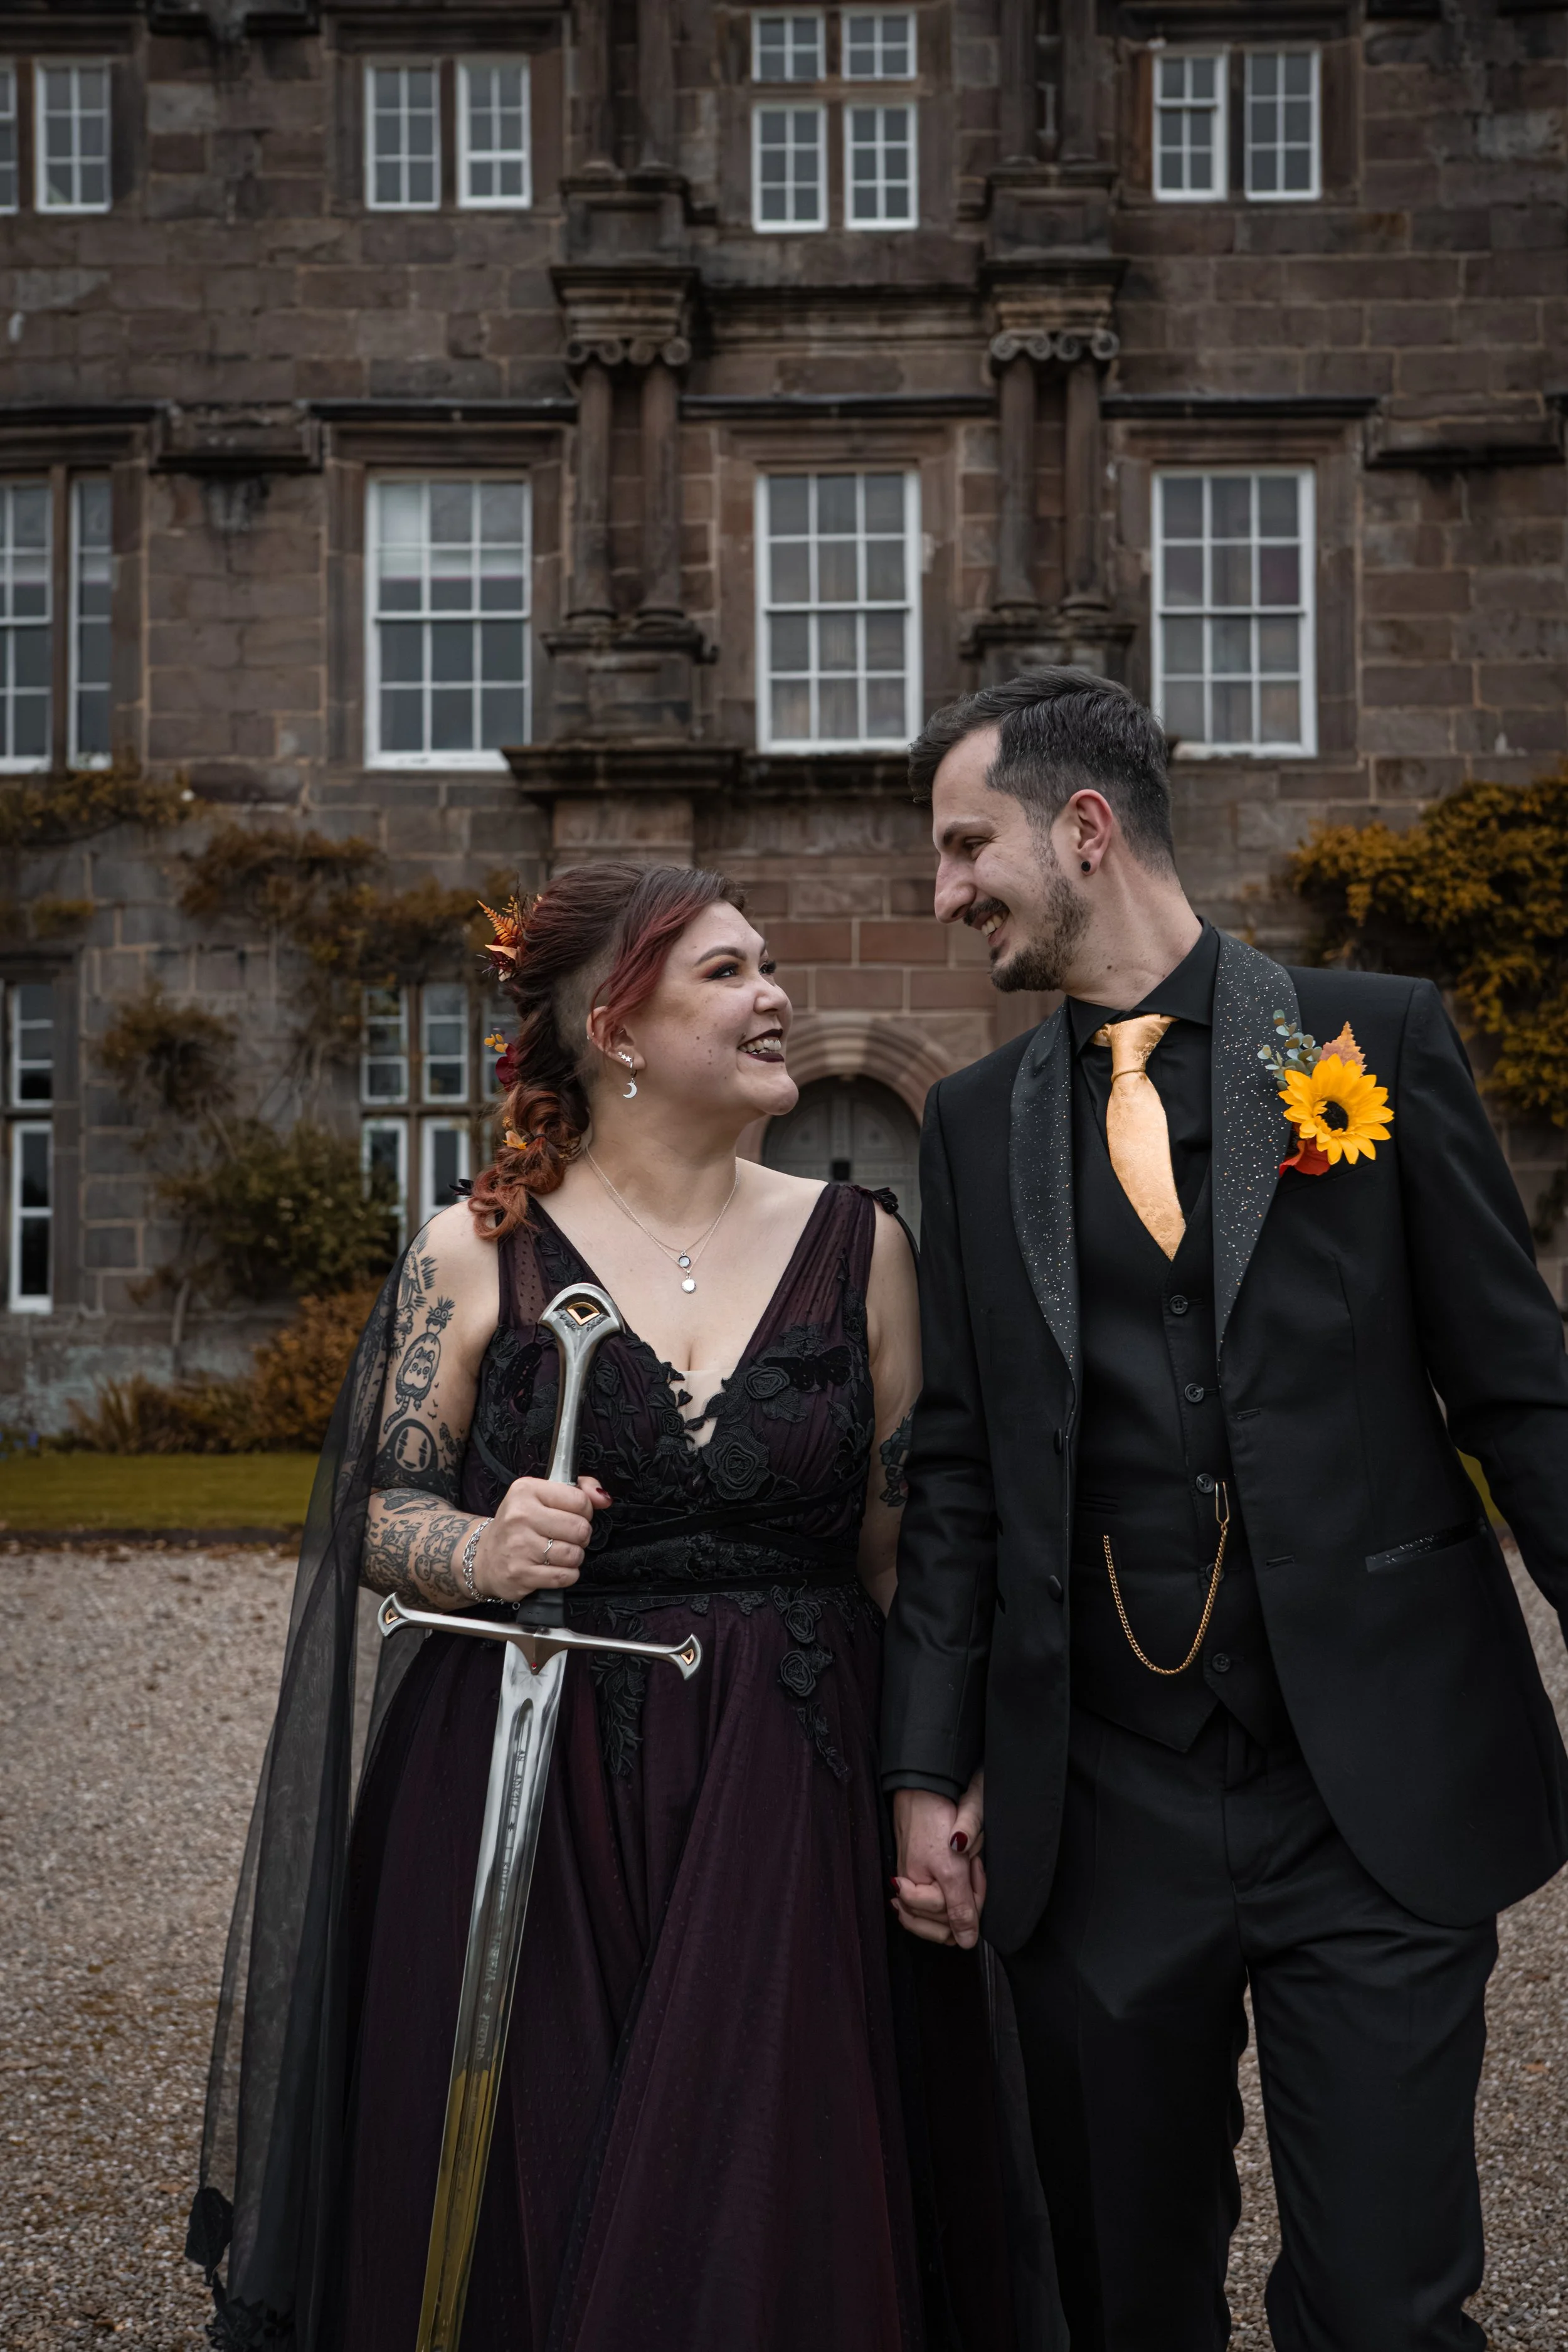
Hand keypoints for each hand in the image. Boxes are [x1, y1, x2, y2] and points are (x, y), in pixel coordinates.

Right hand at [472, 1474, 609, 1602]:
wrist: (485, 1557)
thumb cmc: (519, 1525)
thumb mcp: (542, 1496)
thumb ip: (579, 1489)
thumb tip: (603, 1497)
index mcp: (526, 1491)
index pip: (579, 1500)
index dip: (584, 1511)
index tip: (573, 1515)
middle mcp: (520, 1516)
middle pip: (580, 1528)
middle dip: (581, 1536)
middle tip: (567, 1537)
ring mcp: (519, 1547)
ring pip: (574, 1554)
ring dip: (573, 1557)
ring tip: (559, 1552)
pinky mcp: (521, 1574)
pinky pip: (564, 1576)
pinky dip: (566, 1574)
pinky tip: (553, 1567)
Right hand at [891, 1772, 985, 1949]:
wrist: (925, 1786)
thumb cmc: (934, 1822)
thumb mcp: (951, 1868)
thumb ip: (959, 1907)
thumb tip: (965, 1943)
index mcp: (914, 1892)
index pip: (951, 1923)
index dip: (972, 1900)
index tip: (974, 1868)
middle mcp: (912, 1891)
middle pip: (946, 1923)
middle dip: (966, 1899)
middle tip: (973, 1867)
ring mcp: (916, 1881)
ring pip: (946, 1910)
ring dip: (964, 1890)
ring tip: (970, 1865)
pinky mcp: (922, 1870)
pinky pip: (944, 1893)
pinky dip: (960, 1882)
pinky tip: (966, 1868)